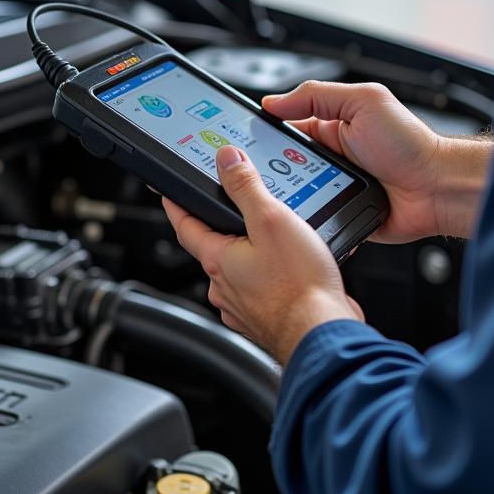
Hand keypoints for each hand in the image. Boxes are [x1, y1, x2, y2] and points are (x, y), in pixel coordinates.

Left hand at [162, 145, 363, 363]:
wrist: (322, 333)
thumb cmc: (299, 285)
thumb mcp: (271, 220)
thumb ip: (246, 188)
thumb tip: (227, 161)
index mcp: (217, 259)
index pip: (185, 226)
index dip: (177, 206)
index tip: (170, 194)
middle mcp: (224, 286)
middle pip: (214, 247)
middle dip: (226, 228)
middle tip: (240, 209)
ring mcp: (243, 306)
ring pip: (240, 270)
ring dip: (252, 253)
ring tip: (276, 238)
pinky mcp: (265, 318)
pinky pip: (262, 289)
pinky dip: (272, 276)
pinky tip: (293, 268)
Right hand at [264, 82, 491, 241]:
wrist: (435, 189)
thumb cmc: (409, 143)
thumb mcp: (363, 102)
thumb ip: (317, 96)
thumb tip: (274, 101)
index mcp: (331, 127)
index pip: (285, 129)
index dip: (265, 132)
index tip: (244, 138)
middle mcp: (329, 158)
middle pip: (283, 165)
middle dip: (270, 169)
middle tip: (261, 172)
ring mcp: (332, 188)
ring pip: (293, 194)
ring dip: (286, 195)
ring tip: (278, 195)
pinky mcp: (339, 214)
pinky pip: (313, 217)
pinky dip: (304, 218)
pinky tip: (298, 217)